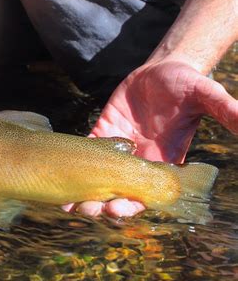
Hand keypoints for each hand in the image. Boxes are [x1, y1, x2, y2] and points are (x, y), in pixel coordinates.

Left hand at [71, 60, 236, 217]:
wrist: (164, 69)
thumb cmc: (187, 84)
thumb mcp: (206, 95)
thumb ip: (224, 110)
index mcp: (163, 162)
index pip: (146, 194)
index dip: (132, 206)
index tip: (118, 211)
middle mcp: (138, 160)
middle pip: (118, 192)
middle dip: (102, 205)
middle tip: (86, 210)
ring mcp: (118, 147)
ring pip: (98, 177)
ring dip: (84, 191)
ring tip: (67, 203)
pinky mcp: (103, 131)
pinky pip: (88, 150)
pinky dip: (74, 163)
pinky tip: (59, 172)